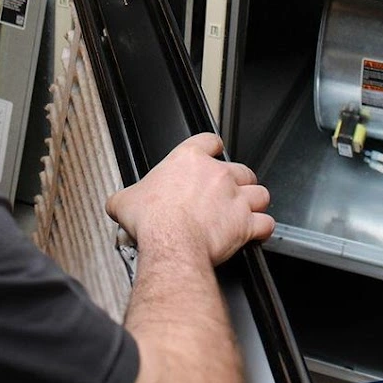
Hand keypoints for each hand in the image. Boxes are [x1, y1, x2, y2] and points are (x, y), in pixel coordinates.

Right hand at [105, 132, 273, 266]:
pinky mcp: (245, 223)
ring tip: (247, 211)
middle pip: (240, 169)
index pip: (209, 141)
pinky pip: (266, 222)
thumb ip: (124, 198)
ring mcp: (234, 197)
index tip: (212, 153)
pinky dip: (262, 228)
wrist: (170, 241)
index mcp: (188, 160)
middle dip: (238, 182)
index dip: (213, 148)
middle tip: (227, 194)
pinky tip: (256, 232)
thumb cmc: (152, 219)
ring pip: (259, 193)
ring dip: (255, 203)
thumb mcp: (124, 201)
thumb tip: (116, 204)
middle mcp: (217, 174)